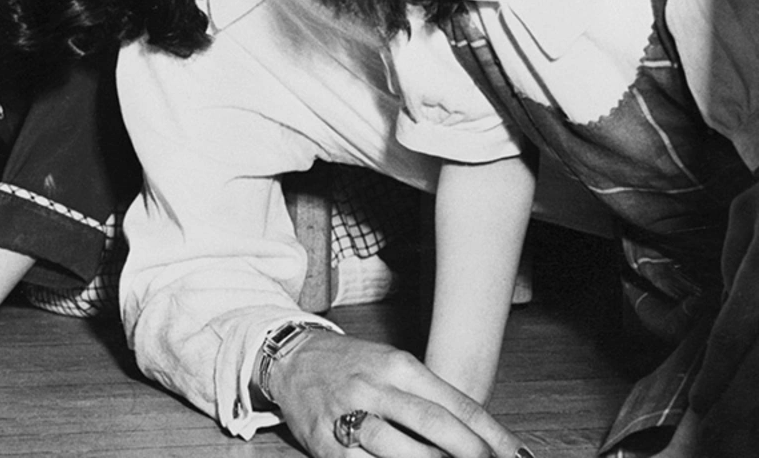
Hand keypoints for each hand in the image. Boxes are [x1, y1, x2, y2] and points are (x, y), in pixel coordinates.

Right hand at [275, 331, 531, 457]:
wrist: (290, 358)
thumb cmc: (352, 365)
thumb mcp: (393, 365)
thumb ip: (430, 397)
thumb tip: (477, 435)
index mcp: (399, 365)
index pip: (457, 403)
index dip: (492, 434)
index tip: (515, 455)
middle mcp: (374, 387)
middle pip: (434, 424)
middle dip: (471, 452)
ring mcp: (347, 414)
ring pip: (401, 450)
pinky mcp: (324, 442)